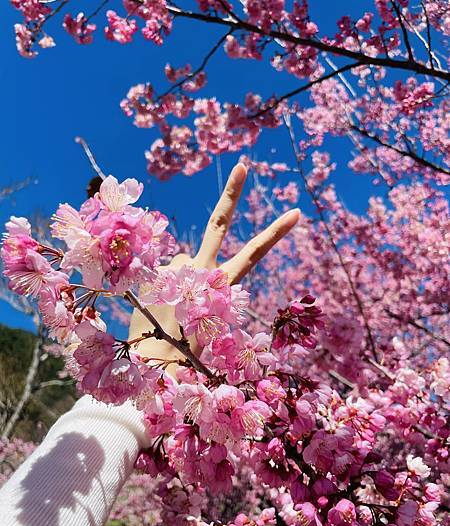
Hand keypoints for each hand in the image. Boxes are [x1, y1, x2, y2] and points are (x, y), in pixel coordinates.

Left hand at [128, 163, 299, 365]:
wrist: (152, 359)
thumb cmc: (184, 347)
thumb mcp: (205, 317)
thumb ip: (201, 283)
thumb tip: (187, 262)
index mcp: (221, 284)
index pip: (253, 254)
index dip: (275, 233)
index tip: (294, 213)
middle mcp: (201, 270)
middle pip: (218, 224)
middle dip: (232, 194)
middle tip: (243, 165)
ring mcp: (176, 268)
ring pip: (184, 262)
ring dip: (181, 278)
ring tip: (173, 308)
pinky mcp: (155, 270)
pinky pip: (163, 272)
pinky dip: (162, 286)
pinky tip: (157, 307)